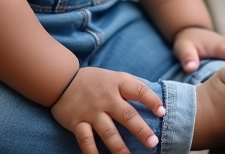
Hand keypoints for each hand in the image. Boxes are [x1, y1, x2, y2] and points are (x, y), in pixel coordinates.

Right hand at [51, 68, 165, 153]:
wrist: (62, 79)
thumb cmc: (96, 81)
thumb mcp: (115, 77)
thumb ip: (132, 88)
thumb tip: (156, 103)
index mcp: (117, 84)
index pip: (138, 90)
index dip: (152, 100)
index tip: (162, 112)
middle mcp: (106, 98)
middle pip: (126, 115)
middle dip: (141, 130)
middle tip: (153, 142)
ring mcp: (91, 112)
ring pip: (108, 132)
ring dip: (120, 148)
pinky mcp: (77, 123)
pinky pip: (86, 141)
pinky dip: (93, 153)